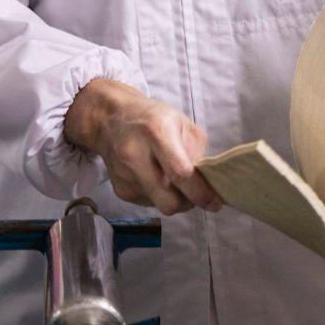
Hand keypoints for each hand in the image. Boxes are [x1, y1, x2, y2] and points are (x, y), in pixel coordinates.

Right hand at [64, 78, 221, 215]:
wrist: (110, 119)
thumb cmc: (153, 118)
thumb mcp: (182, 123)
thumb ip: (197, 152)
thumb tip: (207, 184)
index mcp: (157, 133)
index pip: (180, 173)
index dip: (200, 193)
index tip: (215, 203)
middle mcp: (136, 157)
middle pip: (169, 200)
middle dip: (188, 203)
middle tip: (196, 194)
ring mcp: (125, 176)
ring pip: (160, 205)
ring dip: (174, 198)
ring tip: (173, 179)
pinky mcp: (120, 190)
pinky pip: (149, 204)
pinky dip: (160, 196)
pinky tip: (157, 178)